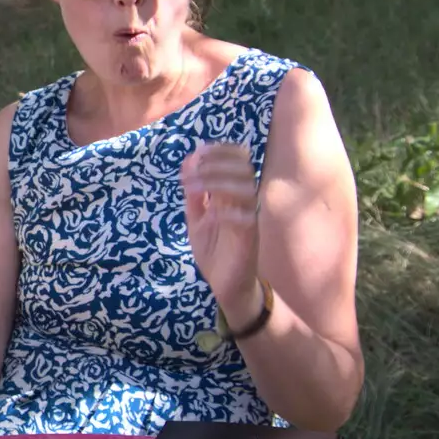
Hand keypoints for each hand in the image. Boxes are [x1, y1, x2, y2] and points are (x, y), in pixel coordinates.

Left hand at [181, 142, 261, 323]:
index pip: (238, 160)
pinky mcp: (250, 239)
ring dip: (219, 182)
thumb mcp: (197, 220)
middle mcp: (244, 203)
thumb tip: (188, 162)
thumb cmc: (215, 252)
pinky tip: (210, 212)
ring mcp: (248, 220)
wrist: (226, 287)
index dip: (221, 150)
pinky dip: (228, 210)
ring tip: (193, 186)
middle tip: (193, 167)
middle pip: (243, 168)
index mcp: (232, 195)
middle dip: (217, 162)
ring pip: (246, 189)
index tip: (197, 151)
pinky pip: (247, 217)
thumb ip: (194, 195)